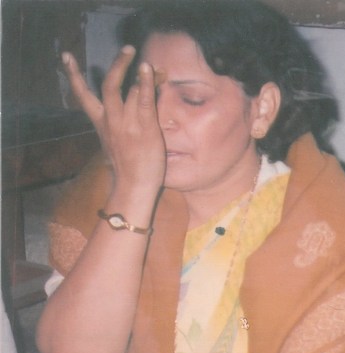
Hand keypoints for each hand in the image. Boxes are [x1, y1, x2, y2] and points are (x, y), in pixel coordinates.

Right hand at [63, 47, 165, 196]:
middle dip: (118, 64)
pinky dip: (146, 82)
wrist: (133, 186)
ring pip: (129, 89)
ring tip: (151, 63)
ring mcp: (126, 122)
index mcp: (100, 124)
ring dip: (141, 73)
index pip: (82, 96)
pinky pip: (144, 98)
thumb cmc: (129, 169)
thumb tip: (124, 117)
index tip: (67, 58)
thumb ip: (120, 126)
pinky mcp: (144, 126)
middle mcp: (111, 120)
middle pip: (109, 85)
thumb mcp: (117, 144)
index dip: (73, 76)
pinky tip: (151, 69)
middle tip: (128, 49)